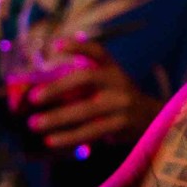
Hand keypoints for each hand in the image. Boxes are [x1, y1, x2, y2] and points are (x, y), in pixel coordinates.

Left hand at [26, 38, 156, 149]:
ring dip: (57, 118)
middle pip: (85, 78)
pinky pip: (91, 131)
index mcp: (112, 69)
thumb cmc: (118, 100)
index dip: (78, 46)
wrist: (152, 119)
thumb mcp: (109, 84)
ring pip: (85, 110)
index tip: (56, 46)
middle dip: (57, 87)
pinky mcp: (121, 125)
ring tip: (34, 124)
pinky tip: (51, 140)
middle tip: (33, 98)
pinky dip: (69, 137)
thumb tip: (42, 91)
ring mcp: (120, 104)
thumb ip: (84, 83)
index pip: (97, 52)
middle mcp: (117, 82)